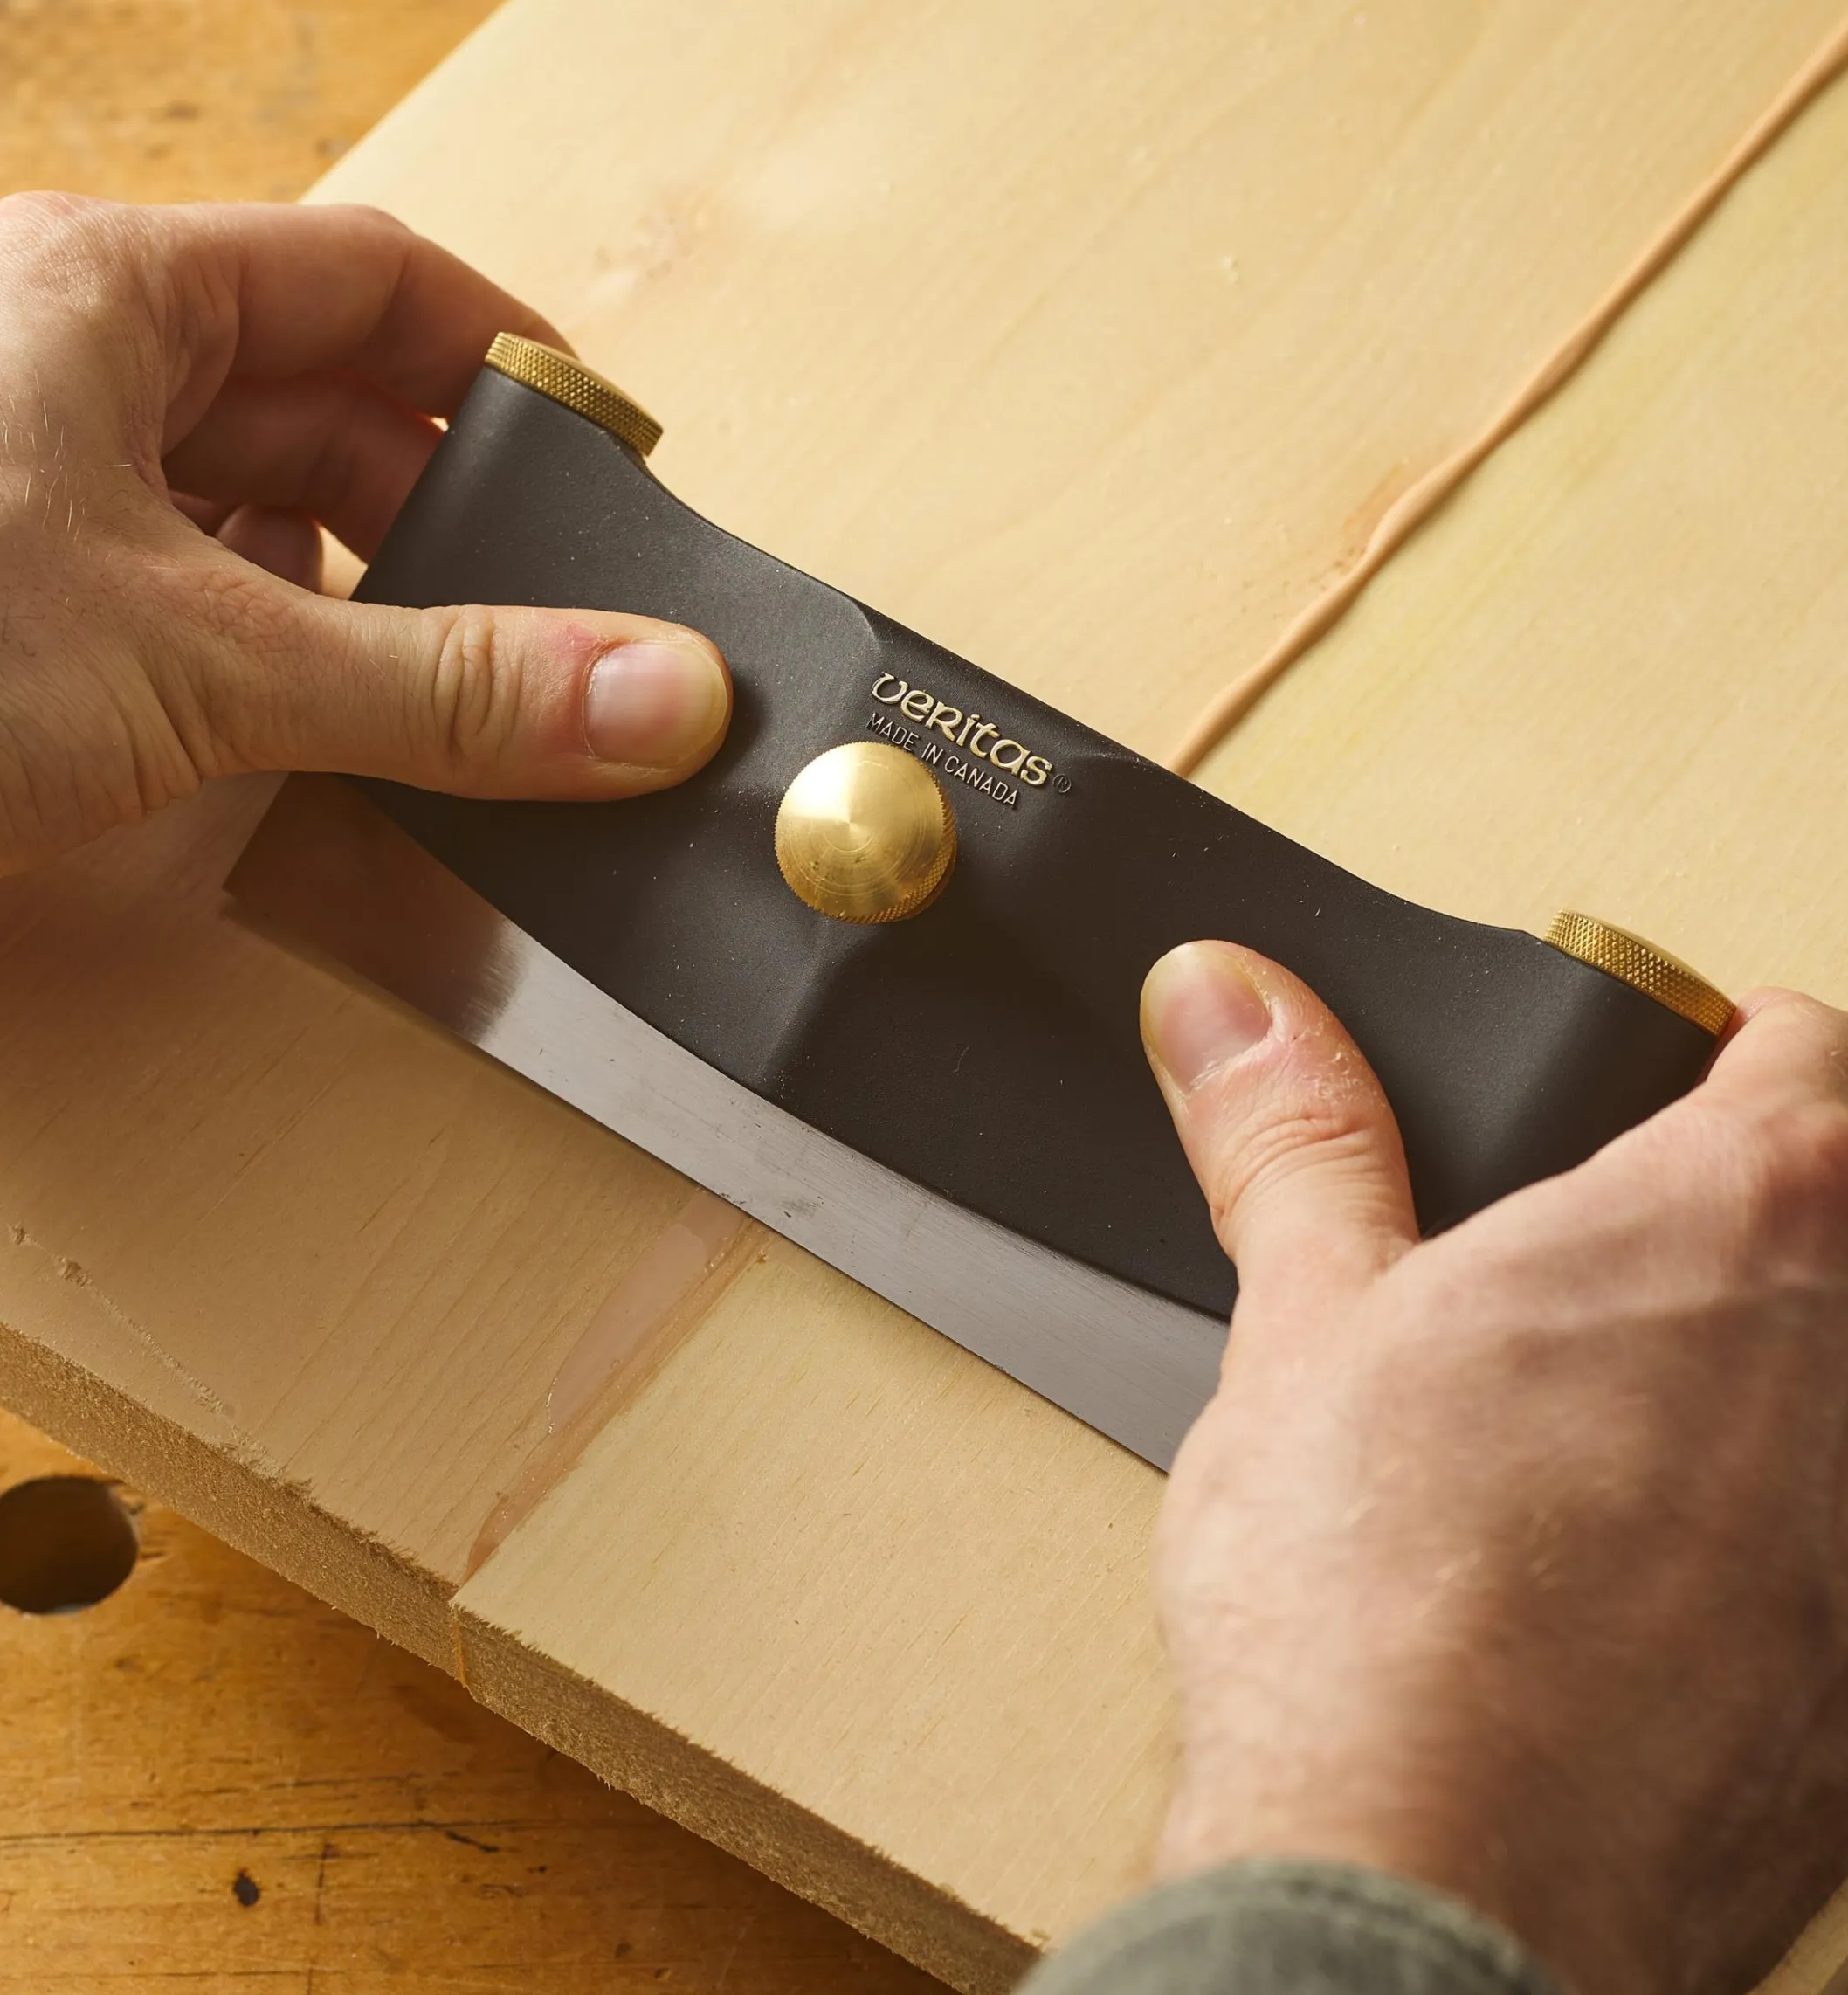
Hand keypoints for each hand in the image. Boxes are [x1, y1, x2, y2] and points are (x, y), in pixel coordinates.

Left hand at [0, 194, 730, 871]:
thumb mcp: (198, 660)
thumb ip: (442, 688)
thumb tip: (654, 695)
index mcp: (105, 294)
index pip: (371, 278)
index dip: (507, 356)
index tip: (604, 447)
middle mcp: (55, 358)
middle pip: (316, 398)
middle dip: (441, 507)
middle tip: (548, 614)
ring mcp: (18, 477)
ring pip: (239, 500)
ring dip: (354, 591)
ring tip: (447, 681)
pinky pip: (171, 582)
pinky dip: (262, 646)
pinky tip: (305, 718)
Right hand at [1140, 942, 1847, 1994]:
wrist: (1431, 1892)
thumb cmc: (1379, 1609)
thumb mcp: (1304, 1317)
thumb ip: (1291, 1131)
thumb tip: (1230, 997)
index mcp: (1741, 1222)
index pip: (1803, 1050)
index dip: (1722, 1045)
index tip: (1665, 1074)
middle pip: (1845, 1220)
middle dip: (1732, 1221)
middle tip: (1598, 1258)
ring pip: (1836, 1395)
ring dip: (1752, 1383)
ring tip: (1590, 1429)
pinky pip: (1835, 1556)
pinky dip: (1763, 1540)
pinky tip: (1620, 1590)